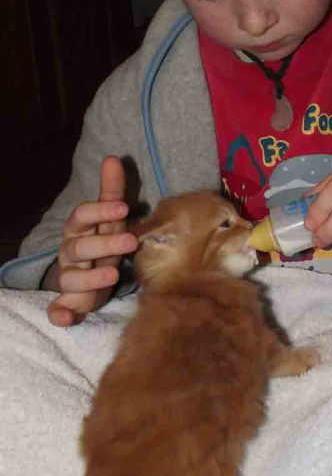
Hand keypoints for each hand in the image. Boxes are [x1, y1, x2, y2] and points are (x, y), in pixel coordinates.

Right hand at [46, 156, 137, 326]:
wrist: (87, 277)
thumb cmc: (101, 242)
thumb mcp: (109, 219)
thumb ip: (111, 192)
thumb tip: (113, 158)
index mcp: (81, 230)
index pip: (83, 216)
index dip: (100, 211)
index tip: (124, 208)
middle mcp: (72, 253)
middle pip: (80, 247)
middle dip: (104, 244)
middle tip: (131, 243)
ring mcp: (69, 278)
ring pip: (71, 279)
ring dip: (90, 278)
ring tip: (114, 275)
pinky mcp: (67, 302)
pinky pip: (57, 309)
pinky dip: (59, 314)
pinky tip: (65, 318)